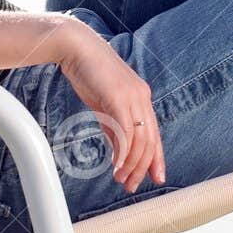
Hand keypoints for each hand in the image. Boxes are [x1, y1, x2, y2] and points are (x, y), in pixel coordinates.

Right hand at [55, 22, 165, 192]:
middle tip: (132, 185)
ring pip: (140, 139)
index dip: (156, 158)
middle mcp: (142, 97)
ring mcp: (133, 96)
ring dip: (131, 163)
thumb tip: (119, 151)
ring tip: (121, 178)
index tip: (155, 177)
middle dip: (143, 167)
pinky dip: (123, 151)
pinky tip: (117, 164)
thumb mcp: (104, 104)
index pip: (154, 134)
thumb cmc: (88, 73)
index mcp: (141, 98)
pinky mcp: (119, 97)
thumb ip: (113, 126)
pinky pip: (126, 130)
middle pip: (150, 140)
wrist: (76, 47)